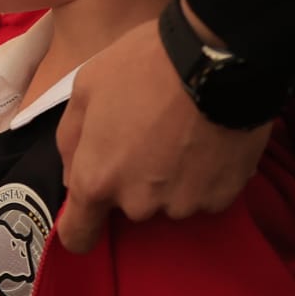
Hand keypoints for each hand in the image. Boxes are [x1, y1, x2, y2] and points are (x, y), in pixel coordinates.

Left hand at [56, 19, 271, 253]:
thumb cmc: (142, 67)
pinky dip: (203, 175)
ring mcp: (184, 202)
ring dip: (169, 178)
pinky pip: (203, 193)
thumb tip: (71, 174)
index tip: (90, 213)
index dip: (80, 228)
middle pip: (128, 207)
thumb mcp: (85, 91)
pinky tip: (205, 140)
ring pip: (167, 200)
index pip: (78, 237)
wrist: (217, 58)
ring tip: (179, 134)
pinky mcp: (224, 195)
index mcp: (97, 180)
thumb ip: (70, 141)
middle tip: (144, 138)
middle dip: (131, 182)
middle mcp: (139, 203)